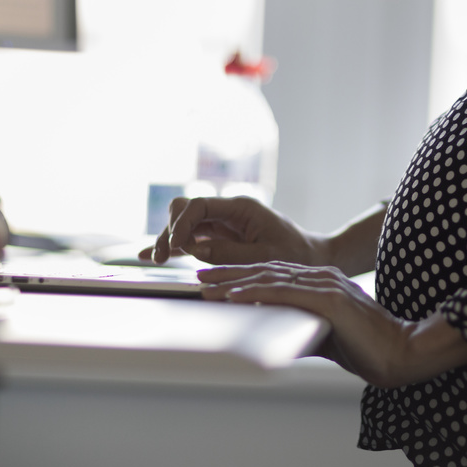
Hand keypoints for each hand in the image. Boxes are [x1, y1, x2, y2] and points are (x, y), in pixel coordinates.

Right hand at [139, 196, 326, 266]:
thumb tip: (196, 250)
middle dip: (170, 229)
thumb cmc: (296, 254)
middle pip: (185, 211)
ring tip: (154, 260)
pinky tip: (153, 255)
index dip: (181, 224)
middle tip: (161, 257)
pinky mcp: (221, 239)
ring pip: (185, 225)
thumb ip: (230, 253)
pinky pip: (192, 240)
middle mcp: (228, 212)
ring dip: (168, 239)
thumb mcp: (266, 257)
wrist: (313, 258)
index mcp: (241, 208)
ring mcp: (223, 225)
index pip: (199, 206)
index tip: (175, 246)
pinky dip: (175, 247)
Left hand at [198, 262, 466, 387]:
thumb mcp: (326, 336)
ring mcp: (327, 285)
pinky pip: (287, 294)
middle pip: (268, 271)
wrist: (402, 352)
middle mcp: (323, 277)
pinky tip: (236, 296)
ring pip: (272, 279)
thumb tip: (276, 342)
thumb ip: (302, 332)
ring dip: (236, 282)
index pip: (275, 274)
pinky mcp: (331, 300)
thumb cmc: (369, 349)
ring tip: (208, 287)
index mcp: (323, 282)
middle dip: (231, 273)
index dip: (243, 275)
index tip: (216, 280)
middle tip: (200, 276)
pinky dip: (258, 293)